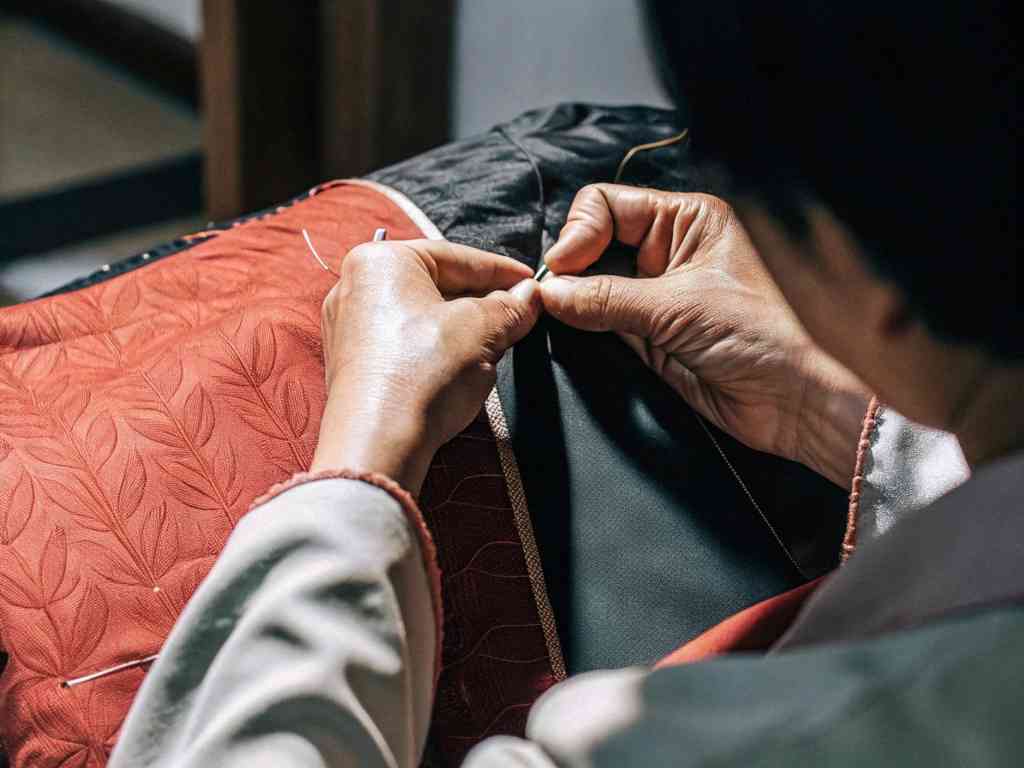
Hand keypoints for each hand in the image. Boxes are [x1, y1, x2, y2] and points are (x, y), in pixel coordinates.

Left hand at [311, 239, 539, 494]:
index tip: (533, 282)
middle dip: (483, 301)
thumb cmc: (422, 374)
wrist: (378, 443)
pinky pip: (406, 343)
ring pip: (423, 315)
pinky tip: (463, 366)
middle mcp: (356, 286)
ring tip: (498, 343)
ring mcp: (349, 327)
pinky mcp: (354, 364)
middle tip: (520, 315)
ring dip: (464, 328)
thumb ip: (511, 306)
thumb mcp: (483, 330)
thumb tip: (529, 296)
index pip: (458, 257)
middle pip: (438, 284)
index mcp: (381, 261)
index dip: (503, 271)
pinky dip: (438, 349)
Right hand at [540, 185, 869, 487]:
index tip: (563, 269)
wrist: (788, 402)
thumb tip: (550, 292)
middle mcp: (667, 250)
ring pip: (590, 282)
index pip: (606, 204)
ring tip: (562, 315)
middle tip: (555, 295)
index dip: (578, 231)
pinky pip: (598, 320)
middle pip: (593, 241)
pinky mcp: (645, 333)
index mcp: (686, 220)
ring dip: (574, 298)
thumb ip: (606, 298)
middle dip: (571, 265)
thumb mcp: (676, 308)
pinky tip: (576, 331)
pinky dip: (582, 326)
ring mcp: (653, 292)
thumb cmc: (760, 338)